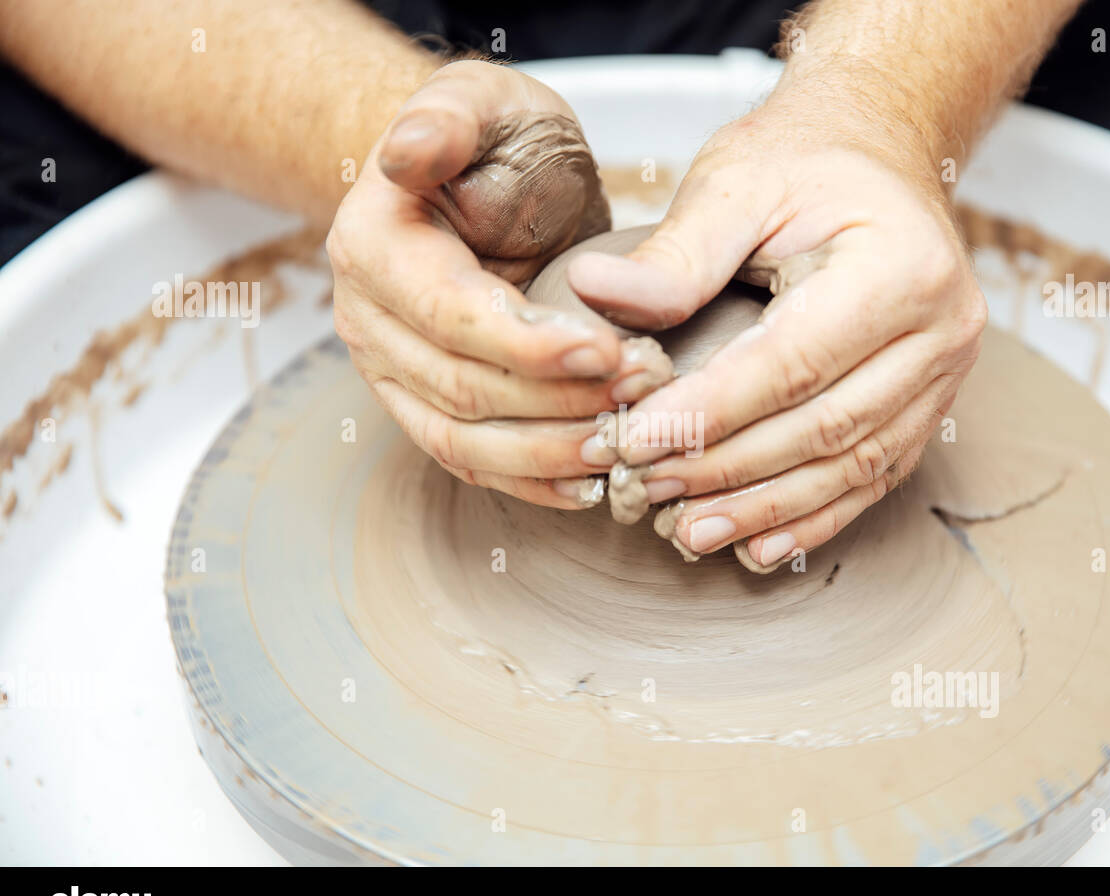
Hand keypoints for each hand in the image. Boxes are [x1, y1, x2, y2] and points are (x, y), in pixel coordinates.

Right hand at [327, 60, 663, 508]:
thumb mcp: (483, 104)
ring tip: (627, 443)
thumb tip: (410, 150)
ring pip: (465, 444)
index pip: (451, 315)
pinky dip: (533, 481)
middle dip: (559, 401)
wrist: (482, 183)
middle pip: (463, 391)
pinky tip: (590, 482)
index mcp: (374, 249)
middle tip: (644, 389)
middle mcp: (369, 323)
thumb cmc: (492, 142)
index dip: (529, 344)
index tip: (609, 350)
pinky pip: (474, 464)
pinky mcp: (427, 409)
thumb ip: (448, 120)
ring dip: (551, 453)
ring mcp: (393, 375)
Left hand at [568, 94, 986, 568]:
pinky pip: (875, 477)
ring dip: (766, 509)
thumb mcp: (736, 182)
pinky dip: (814, 517)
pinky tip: (760, 547)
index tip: (635, 442)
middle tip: (647, 490)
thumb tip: (594, 294)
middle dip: (727, 470)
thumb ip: (674, 252)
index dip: (709, 413)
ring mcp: (945, 375)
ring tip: (690, 531)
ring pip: (853, 466)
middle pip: (824, 426)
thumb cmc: (806, 163)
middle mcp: (941, 328)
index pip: (792, 362)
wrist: (878, 156)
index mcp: (899, 266)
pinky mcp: (931, 405)